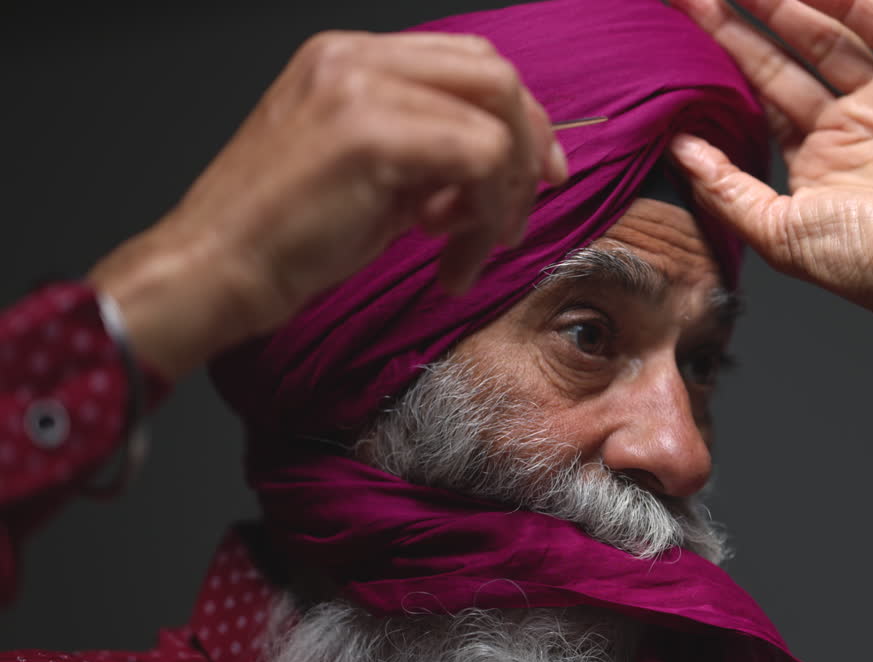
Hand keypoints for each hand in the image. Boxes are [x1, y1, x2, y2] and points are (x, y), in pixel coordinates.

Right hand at [89, 30, 566, 379]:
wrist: (212, 269)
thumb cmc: (282, 236)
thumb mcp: (366, 175)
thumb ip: (427, 154)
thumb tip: (497, 166)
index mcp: (349, 59)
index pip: (468, 62)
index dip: (518, 117)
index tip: (537, 173)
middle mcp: (354, 58)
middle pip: (494, 76)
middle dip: (529, 146)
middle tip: (521, 212)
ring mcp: (358, 88)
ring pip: (494, 119)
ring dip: (504, 192)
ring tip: (475, 246)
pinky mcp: (368, 133)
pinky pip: (479, 157)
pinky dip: (485, 212)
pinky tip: (451, 253)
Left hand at [670, 0, 872, 454]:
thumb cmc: (871, 265)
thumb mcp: (778, 233)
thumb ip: (725, 188)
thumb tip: (678, 148)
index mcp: (815, 163)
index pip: (759, 96)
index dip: (721, 62)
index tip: (679, 28)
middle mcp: (850, 127)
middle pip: (785, 60)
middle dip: (740, 22)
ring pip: (830, 38)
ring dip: (788, 6)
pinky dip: (853, 4)